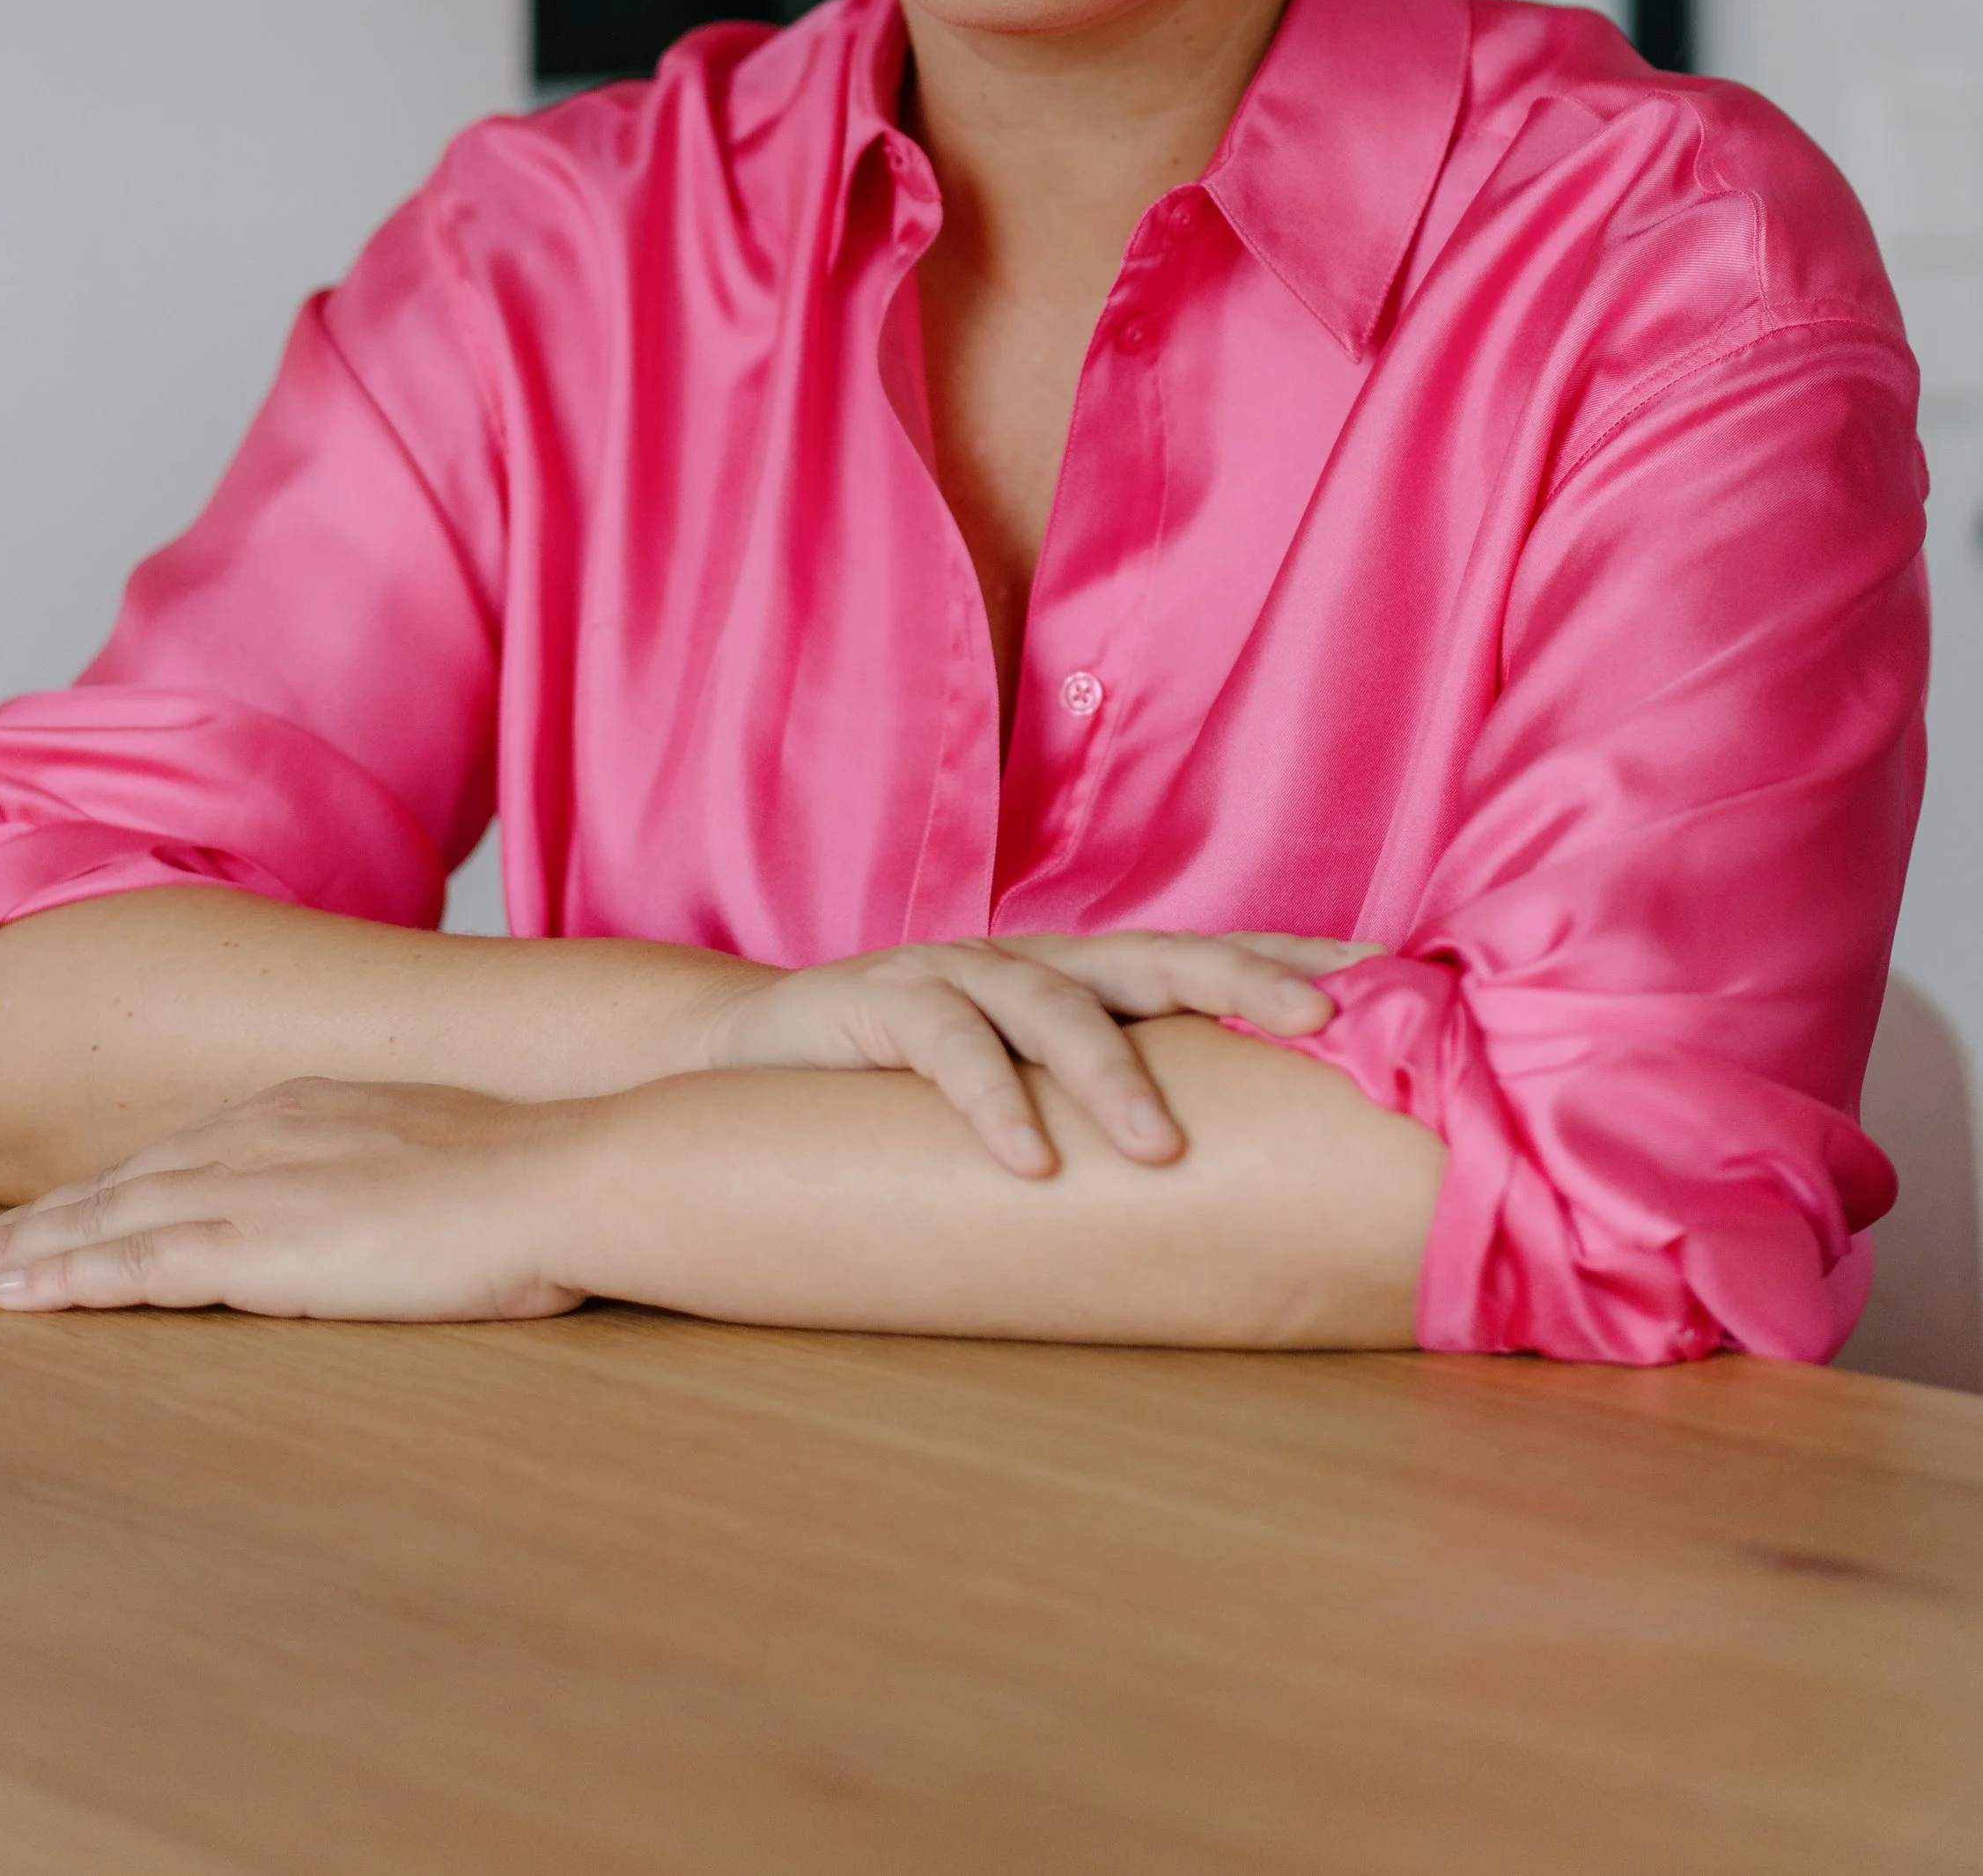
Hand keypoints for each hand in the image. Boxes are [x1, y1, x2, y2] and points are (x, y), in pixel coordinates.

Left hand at [0, 1077, 590, 1319]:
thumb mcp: (456, 1157)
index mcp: (314, 1106)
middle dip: (45, 1215)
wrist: (565, 1173)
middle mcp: (266, 1130)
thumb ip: (402, 1173)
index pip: (188, 1151)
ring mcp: (258, 1184)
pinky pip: (137, 1264)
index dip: (118, 1185)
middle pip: (127, 1179)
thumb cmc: (539, 1177)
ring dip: (31, 1250)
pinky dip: (70, 1279)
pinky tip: (20, 1298)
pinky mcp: (257, 1245)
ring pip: (110, 1218)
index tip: (67, 1207)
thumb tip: (410, 1200)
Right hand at [700, 928, 1377, 1179]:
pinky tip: (1026, 1161)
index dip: (1295, 957)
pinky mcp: (881, 1001)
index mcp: (1086, 980)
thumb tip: (1246, 1191)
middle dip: (1242, 978)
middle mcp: (1036, 962)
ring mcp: (957, 972)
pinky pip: (944, 1045)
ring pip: (1053, 1002)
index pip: (1209, 956)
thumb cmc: (916, 1094)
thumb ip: (1114, 1111)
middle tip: (1315, 1020)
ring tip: (1159, 1148)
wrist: (751, 1061)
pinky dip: (989, 1100)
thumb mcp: (1029, 1096)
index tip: (1393, 976)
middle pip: (1157, 953)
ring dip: (1111, 1073)